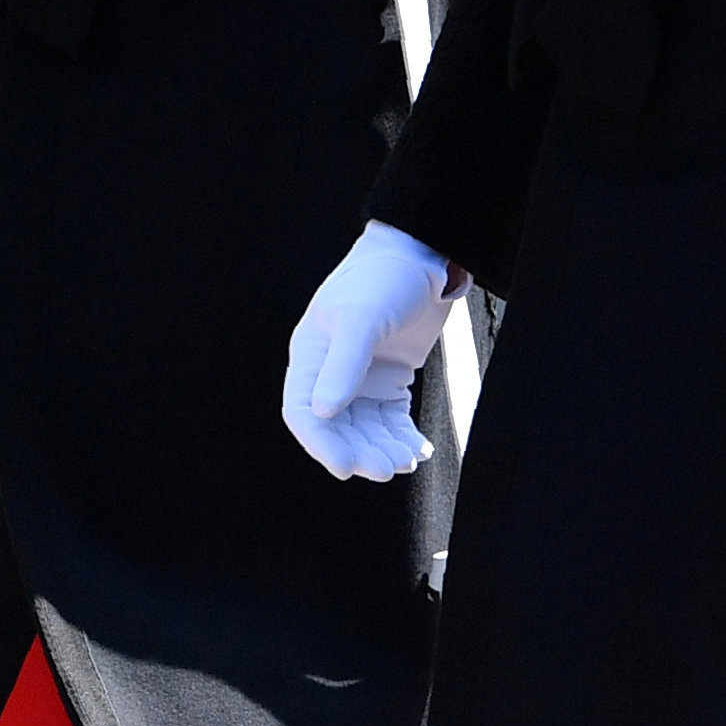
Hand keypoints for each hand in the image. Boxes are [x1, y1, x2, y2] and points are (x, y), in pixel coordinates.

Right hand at [281, 222, 457, 481]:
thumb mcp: (361, 319)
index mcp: (310, 355)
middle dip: (361, 452)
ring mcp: (361, 378)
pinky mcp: (389, 381)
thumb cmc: (383, 279)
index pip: (303, 412)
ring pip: (365, 431)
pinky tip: (419, 449)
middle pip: (336, 429)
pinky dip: (402, 439)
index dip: (321, 444)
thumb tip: (322, 412)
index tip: (347, 468)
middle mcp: (330, 372)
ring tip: (409, 458)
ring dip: (384, 449)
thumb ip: (343, 364)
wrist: (422, 257)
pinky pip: (390, 422)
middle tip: (390, 468)